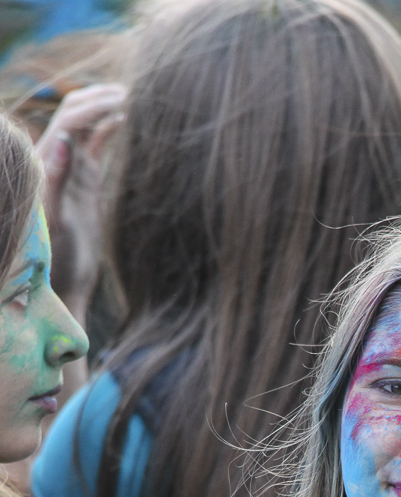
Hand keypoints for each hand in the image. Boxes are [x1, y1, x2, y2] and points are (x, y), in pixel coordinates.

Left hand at [34, 84, 125, 314]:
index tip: (123, 102)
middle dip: (99, 99)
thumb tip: (63, 138)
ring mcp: (72, 169)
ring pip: (87, 125)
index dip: (93, 107)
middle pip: (75, 114)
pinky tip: (129, 121)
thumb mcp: (56, 221)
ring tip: (134, 97)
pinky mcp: (86, 180)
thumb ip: (56, 179)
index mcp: (46, 165)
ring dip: (105, 108)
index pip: (68, 121)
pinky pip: (97, 145)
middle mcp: (57, 161)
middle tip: (132, 92)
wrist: (64, 280)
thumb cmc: (57, 258)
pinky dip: (111, 128)